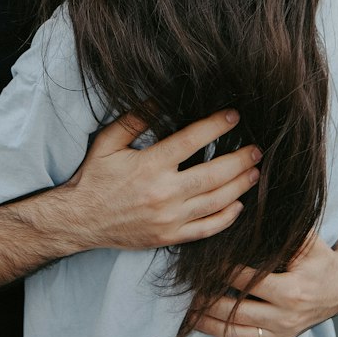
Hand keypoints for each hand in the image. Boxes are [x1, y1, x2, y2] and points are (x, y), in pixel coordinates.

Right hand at [56, 109, 261, 250]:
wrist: (79, 220)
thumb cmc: (94, 177)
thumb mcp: (108, 142)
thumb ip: (135, 120)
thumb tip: (161, 99)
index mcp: (150, 165)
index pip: (192, 141)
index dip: (216, 126)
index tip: (234, 117)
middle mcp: (164, 193)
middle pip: (214, 174)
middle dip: (240, 160)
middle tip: (257, 149)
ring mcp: (169, 219)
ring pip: (216, 202)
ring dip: (240, 186)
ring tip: (255, 172)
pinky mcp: (170, 237)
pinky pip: (207, 230)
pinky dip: (227, 217)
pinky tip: (238, 204)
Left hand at [199, 223, 337, 336]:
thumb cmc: (321, 260)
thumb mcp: (308, 243)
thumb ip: (283, 230)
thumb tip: (253, 209)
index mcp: (290, 291)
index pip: (245, 282)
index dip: (221, 272)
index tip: (203, 265)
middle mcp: (284, 317)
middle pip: (237, 312)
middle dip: (208, 303)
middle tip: (186, 293)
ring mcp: (282, 333)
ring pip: (240, 336)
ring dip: (211, 328)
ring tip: (188, 317)